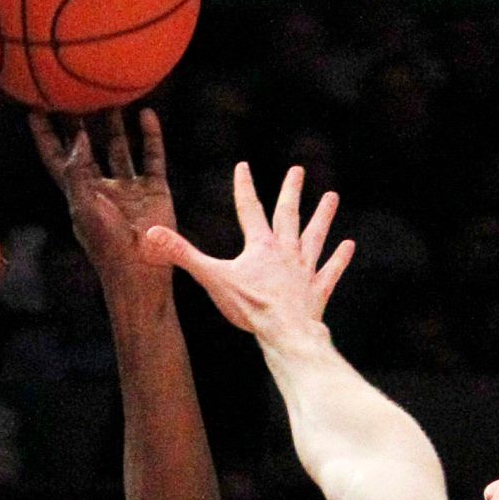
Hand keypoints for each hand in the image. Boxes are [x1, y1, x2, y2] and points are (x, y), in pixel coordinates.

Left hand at [32, 109, 176, 297]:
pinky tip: (147, 114)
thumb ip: (77, 169)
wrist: (141, 272)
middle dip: (79, 120)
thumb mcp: (83, 207)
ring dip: (115, 123)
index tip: (34, 105)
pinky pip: (152, 156)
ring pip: (119, 146)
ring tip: (111, 95)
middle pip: (87, 145)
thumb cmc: (106, 246)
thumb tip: (79, 134)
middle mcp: (101, 186)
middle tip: (73, 88)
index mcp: (78, 192)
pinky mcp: (153, 190)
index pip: (56, 157)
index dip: (44, 133)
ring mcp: (128, 187)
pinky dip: (150, 136)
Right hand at [145, 162, 353, 342]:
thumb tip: (150, 235)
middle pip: (288, 215)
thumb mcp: (213, 279)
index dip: (245, 187)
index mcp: (260, 246)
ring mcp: (304, 270)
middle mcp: (286, 251)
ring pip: (315, 237)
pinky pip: (330, 271)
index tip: (244, 166)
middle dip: (291, 192)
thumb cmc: (250, 307)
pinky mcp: (318, 291)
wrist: (286, 333)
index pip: (250, 208)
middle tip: (297, 170)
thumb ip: (183, 255)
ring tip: (331, 198)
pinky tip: (349, 246)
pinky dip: (339, 259)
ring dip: (323, 217)